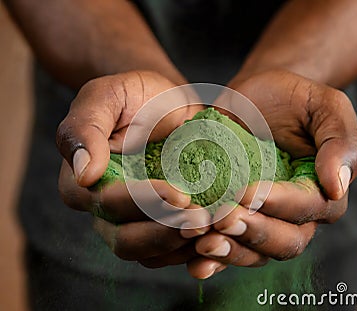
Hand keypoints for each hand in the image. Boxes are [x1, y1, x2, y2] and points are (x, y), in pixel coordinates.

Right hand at [57, 70, 207, 266]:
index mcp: (82, 181)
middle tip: (202, 221)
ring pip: (148, 253)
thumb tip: (84, 174)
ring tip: (213, 228)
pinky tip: (215, 234)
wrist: (167, 104)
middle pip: (125, 239)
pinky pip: (168, 251)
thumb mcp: (106, 96)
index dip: (142, 202)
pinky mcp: (158, 224)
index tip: (180, 193)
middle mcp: (104, 209)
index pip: (106, 203)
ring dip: (180, 245)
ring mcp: (132, 221)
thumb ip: (85, 128)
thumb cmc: (134, 96)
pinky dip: (191, 247)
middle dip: (165, 232)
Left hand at [187, 69, 356, 277]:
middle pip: (284, 241)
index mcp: (323, 191)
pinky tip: (196, 263)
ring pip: (256, 253)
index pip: (308, 208)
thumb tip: (337, 188)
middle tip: (221, 218)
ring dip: (231, 252)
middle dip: (252, 232)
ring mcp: (265, 219)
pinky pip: (231, 246)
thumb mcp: (326, 107)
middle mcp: (296, 214)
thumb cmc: (292, 100)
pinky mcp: (238, 218)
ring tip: (204, 242)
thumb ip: (340, 142)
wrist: (255, 97)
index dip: (279, 205)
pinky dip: (214, 261)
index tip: (245, 192)